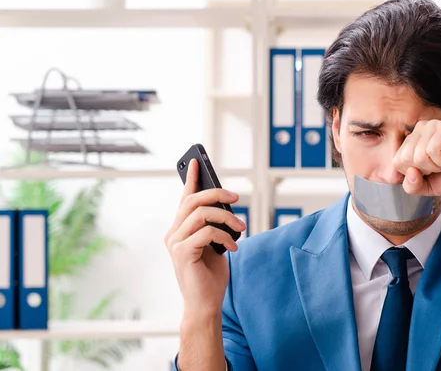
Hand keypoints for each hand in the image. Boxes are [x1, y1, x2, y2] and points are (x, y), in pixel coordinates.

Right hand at [164, 158, 246, 319]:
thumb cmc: (210, 275)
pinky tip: (233, 248)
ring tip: (241, 228)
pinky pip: (206, 232)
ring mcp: (175, 243)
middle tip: (236, 197)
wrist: (205, 304)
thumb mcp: (214, 244)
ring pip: (201, 214)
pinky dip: (225, 237)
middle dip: (216, 193)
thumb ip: (213, 225)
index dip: (190, 179)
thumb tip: (226, 205)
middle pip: (192, 201)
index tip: (197, 162)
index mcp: (179, 230)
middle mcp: (172, 234)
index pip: (184, 199)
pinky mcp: (182, 253)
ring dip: (227, 218)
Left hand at [392, 119, 440, 195]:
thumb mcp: (427, 187)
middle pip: (404, 159)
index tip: (431, 170)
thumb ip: (411, 186)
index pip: (396, 162)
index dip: (414, 174)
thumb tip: (409, 172)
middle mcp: (420, 129)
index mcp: (412, 140)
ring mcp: (432, 125)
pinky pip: (432, 150)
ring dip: (436, 165)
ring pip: (418, 155)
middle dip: (424, 170)